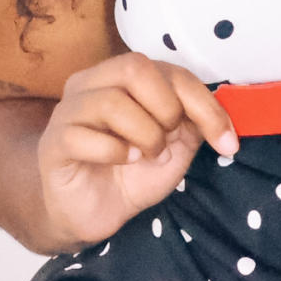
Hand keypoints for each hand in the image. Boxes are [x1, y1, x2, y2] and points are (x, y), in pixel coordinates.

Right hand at [37, 51, 238, 251]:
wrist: (93, 213)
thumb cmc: (132, 173)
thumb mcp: (175, 147)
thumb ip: (194, 122)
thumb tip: (219, 112)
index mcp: (121, 77)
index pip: (168, 70)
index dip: (202, 102)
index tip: (227, 141)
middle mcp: (90, 84)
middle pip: (134, 68)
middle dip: (166, 109)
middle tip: (168, 141)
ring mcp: (67, 112)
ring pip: (111, 102)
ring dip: (145, 135)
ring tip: (148, 155)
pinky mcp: (53, 144)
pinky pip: (82, 136)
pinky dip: (115, 151)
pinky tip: (124, 162)